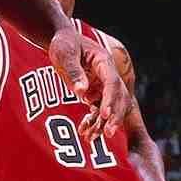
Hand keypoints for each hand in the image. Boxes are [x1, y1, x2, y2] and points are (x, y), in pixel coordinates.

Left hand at [48, 27, 128, 141]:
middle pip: (119, 97)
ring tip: (92, 138)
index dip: (110, 99)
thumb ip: (73, 71)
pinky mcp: (96, 93)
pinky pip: (99, 110)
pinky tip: (86, 134)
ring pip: (111, 106)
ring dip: (104, 123)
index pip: (112, 82)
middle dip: (115, 116)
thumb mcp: (64, 54)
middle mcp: (107, 74)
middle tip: (108, 133)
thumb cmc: (63, 44)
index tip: (105, 115)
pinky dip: (94, 122)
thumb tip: (81, 92)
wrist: (61, 42)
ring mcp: (103, 85)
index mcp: (103, 61)